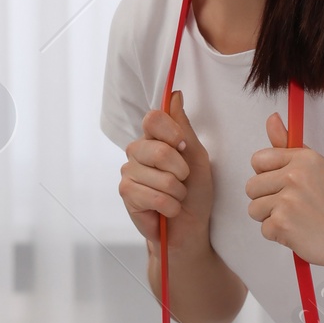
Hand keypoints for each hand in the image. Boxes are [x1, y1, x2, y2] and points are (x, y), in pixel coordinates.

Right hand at [118, 91, 214, 252]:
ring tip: (175, 197)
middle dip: (181, 170)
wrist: (189, 227)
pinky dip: (170, 206)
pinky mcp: (126, 193)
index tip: (184, 147)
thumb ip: (184, 127)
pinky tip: (167, 210)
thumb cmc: (195, 192)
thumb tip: (174, 94)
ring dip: (177, 192)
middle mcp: (138, 150)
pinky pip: (154, 195)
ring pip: (160, 176)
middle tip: (183, 181)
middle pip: (158, 149)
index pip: (153, 118)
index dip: (172, 133)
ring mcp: (129, 171)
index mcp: (154, 137)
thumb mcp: (197, 157)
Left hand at [245, 113, 323, 266]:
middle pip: (251, 186)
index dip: (266, 175)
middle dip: (266, 199)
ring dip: (270, 218)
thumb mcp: (315, 167)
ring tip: (294, 218)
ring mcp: (288, 200)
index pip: (258, 160)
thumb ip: (287, 146)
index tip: (283, 183)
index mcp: (303, 158)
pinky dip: (278, 234)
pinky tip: (297, 231)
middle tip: (291, 205)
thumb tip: (272, 117)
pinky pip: (264, 229)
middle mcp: (295, 175)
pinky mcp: (282, 223)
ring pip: (254, 209)